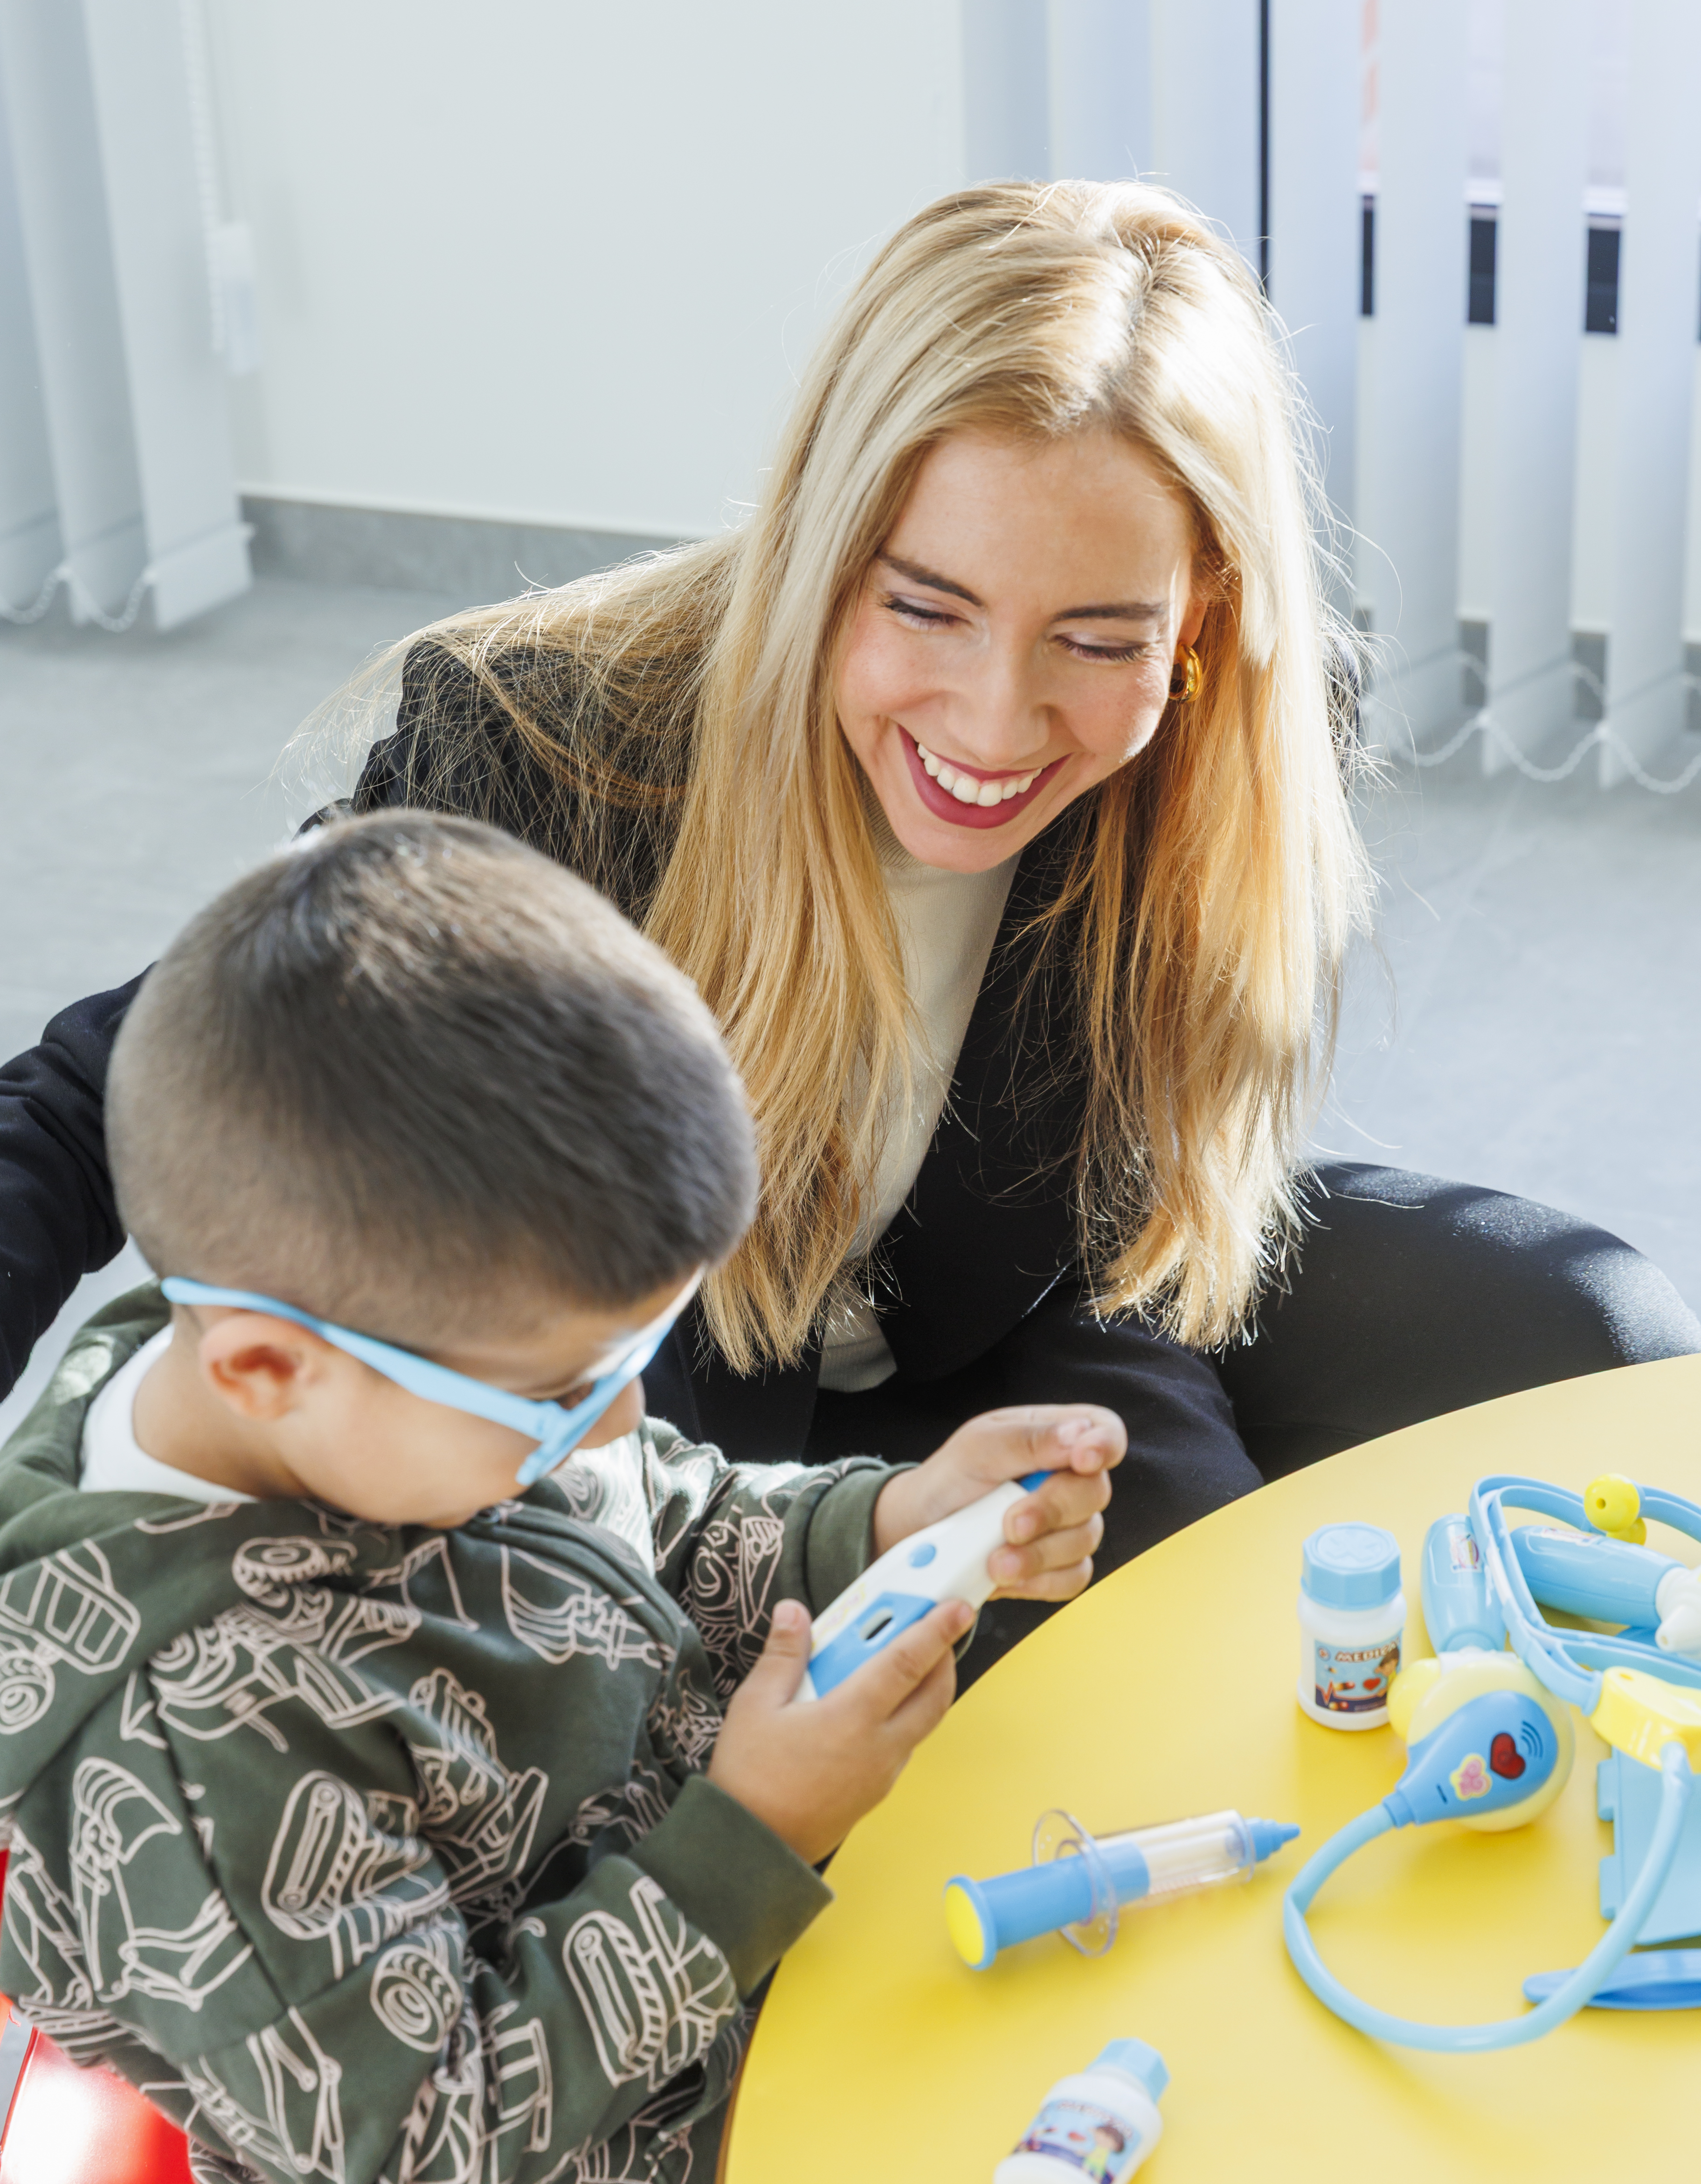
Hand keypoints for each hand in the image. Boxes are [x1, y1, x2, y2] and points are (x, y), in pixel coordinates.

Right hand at [707, 1595, 969, 1863]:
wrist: (753, 1850)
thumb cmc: (750, 1778)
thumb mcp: (754, 1706)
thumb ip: (782, 1654)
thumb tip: (794, 1612)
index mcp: (853, 1718)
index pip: (907, 1663)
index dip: (935, 1630)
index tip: (958, 1608)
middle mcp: (879, 1746)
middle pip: (934, 1695)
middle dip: (944, 1657)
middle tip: (938, 1628)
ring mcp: (883, 1773)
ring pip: (923, 1722)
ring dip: (926, 1687)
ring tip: (905, 1661)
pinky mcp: (876, 1791)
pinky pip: (905, 1744)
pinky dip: (905, 1714)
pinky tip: (874, 1704)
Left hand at [870, 1404, 1123, 1603]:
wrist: (922, 1529)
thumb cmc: (953, 1477)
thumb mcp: (979, 1447)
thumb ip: (1028, 1439)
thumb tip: (1079, 1433)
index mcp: (1057, 1437)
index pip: (1104, 1431)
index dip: (1104, 1444)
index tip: (1083, 1461)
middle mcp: (1070, 1479)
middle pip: (1095, 1492)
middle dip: (1051, 1511)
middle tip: (1010, 1525)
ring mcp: (1069, 1525)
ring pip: (1085, 1540)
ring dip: (1038, 1554)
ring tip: (995, 1560)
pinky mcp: (1060, 1565)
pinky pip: (1072, 1578)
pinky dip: (1038, 1580)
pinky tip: (1007, 1576)